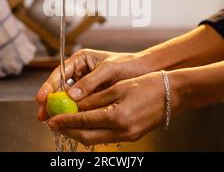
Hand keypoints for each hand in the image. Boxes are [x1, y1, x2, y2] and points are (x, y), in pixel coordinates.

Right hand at [36, 49, 148, 120]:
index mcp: (80, 60)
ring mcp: (85, 84)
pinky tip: (68, 120)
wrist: (144, 71)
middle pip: (60, 87)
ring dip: (59, 108)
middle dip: (50, 100)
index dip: (49, 86)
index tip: (42, 97)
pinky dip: (73, 112)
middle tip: (43, 114)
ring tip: (51, 120)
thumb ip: (90, 81)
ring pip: (67, 97)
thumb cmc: (128, 64)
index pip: (60, 72)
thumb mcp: (108, 69)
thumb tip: (72, 95)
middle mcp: (80, 71)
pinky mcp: (91, 95)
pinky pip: (79, 104)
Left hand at [47, 72, 177, 145]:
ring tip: (65, 122)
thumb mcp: (118, 87)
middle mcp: (122, 131)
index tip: (51, 118)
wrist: (172, 93)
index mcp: (117, 116)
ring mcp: (128, 136)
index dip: (65, 120)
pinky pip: (105, 137)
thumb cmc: (147, 85)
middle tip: (53, 123)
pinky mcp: (132, 136)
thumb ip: (95, 98)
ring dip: (78, 131)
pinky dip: (92, 131)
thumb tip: (74, 105)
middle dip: (67, 130)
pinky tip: (85, 123)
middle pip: (86, 136)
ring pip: (95, 139)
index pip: (83, 121)